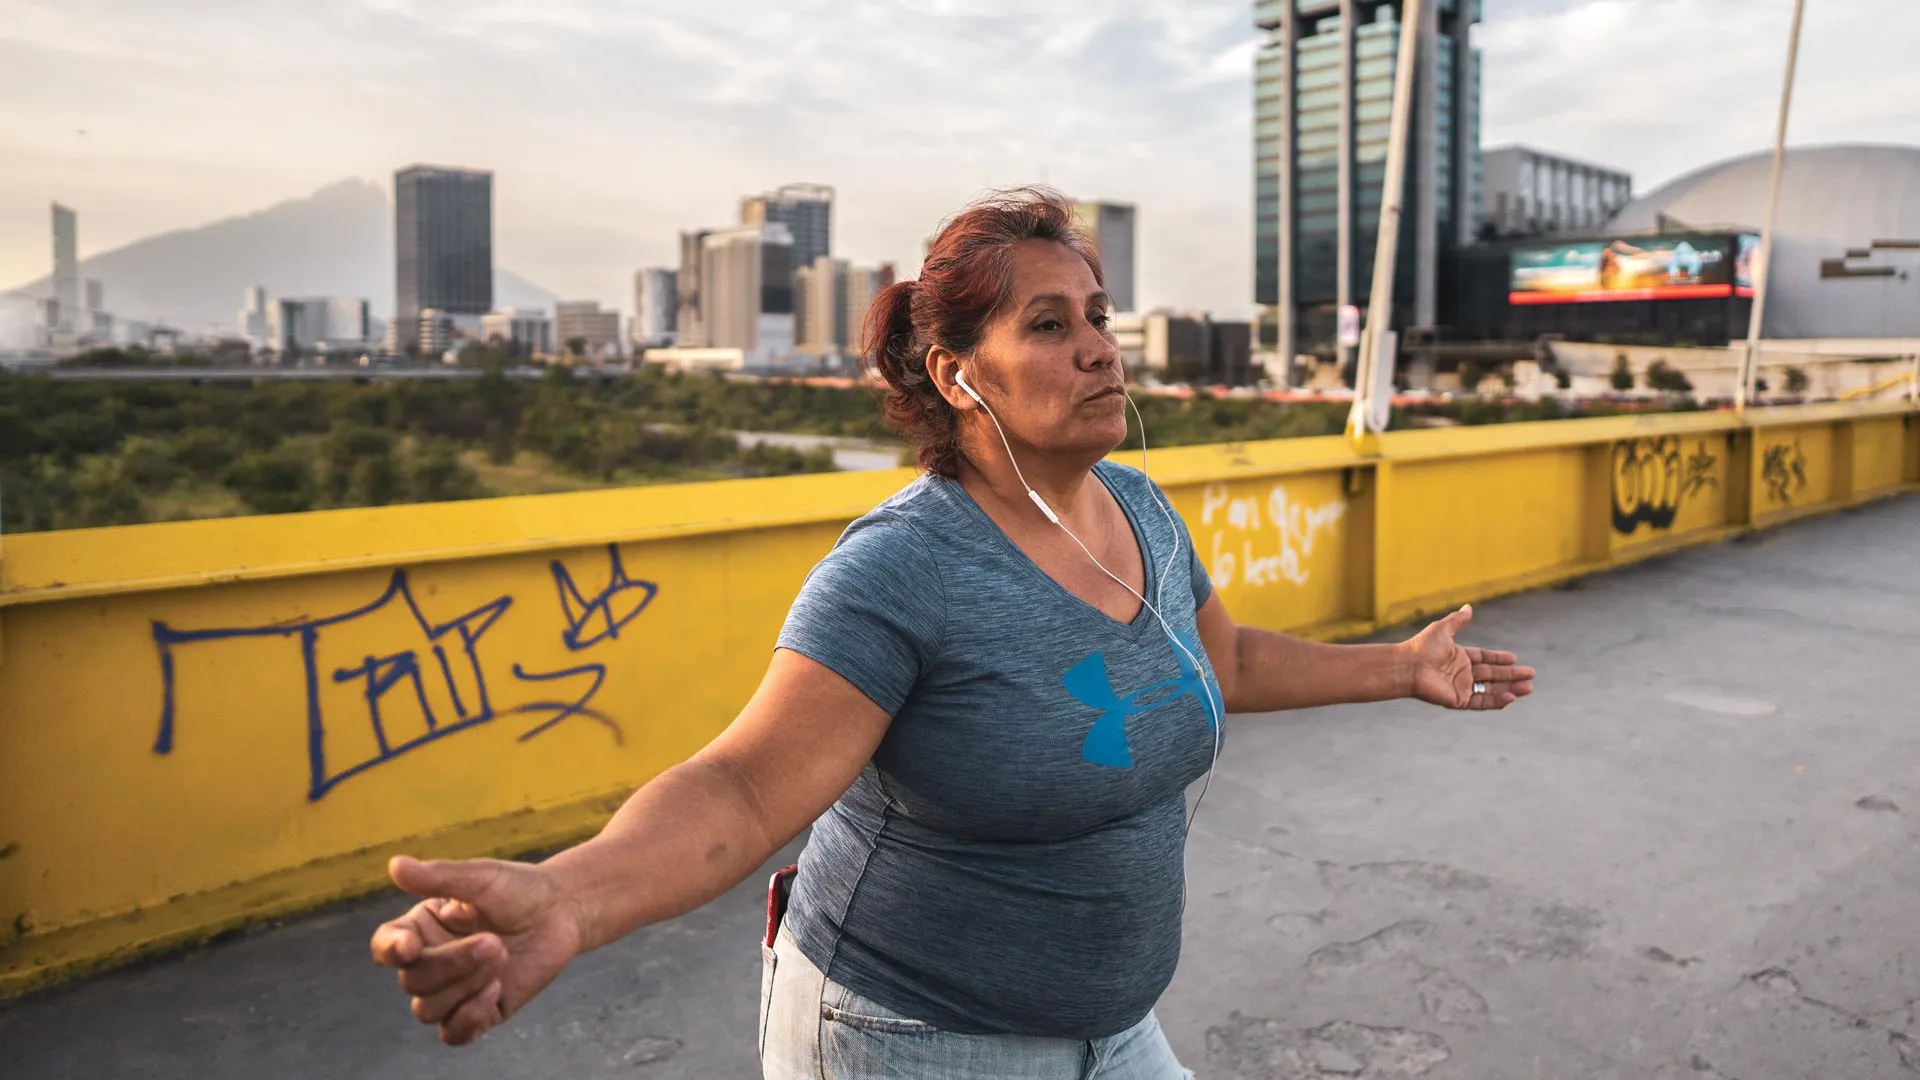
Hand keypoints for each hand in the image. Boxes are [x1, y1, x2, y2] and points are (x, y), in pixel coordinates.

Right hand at [369, 855, 582, 1044]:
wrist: (562, 911)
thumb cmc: (518, 889)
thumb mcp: (482, 877)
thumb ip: (440, 877)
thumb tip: (395, 865)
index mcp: (421, 927)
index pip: (387, 946)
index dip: (392, 949)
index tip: (411, 945)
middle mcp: (431, 961)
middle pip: (412, 982)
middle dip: (451, 965)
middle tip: (495, 942)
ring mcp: (453, 990)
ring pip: (428, 1010)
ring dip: (464, 987)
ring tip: (502, 955)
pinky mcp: (479, 1012)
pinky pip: (453, 1034)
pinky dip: (468, 1019)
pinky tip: (495, 990)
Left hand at [1403, 604, 1535, 709]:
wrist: (1408, 666)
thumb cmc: (1421, 646)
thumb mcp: (1442, 629)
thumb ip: (1457, 620)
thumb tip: (1469, 607)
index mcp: (1459, 657)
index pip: (1484, 658)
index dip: (1499, 659)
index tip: (1514, 658)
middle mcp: (1461, 673)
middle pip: (1492, 675)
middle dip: (1512, 675)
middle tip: (1531, 675)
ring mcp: (1461, 687)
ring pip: (1491, 690)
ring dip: (1510, 689)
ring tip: (1528, 688)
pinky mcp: (1458, 701)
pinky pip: (1482, 701)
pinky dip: (1497, 700)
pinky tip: (1512, 696)